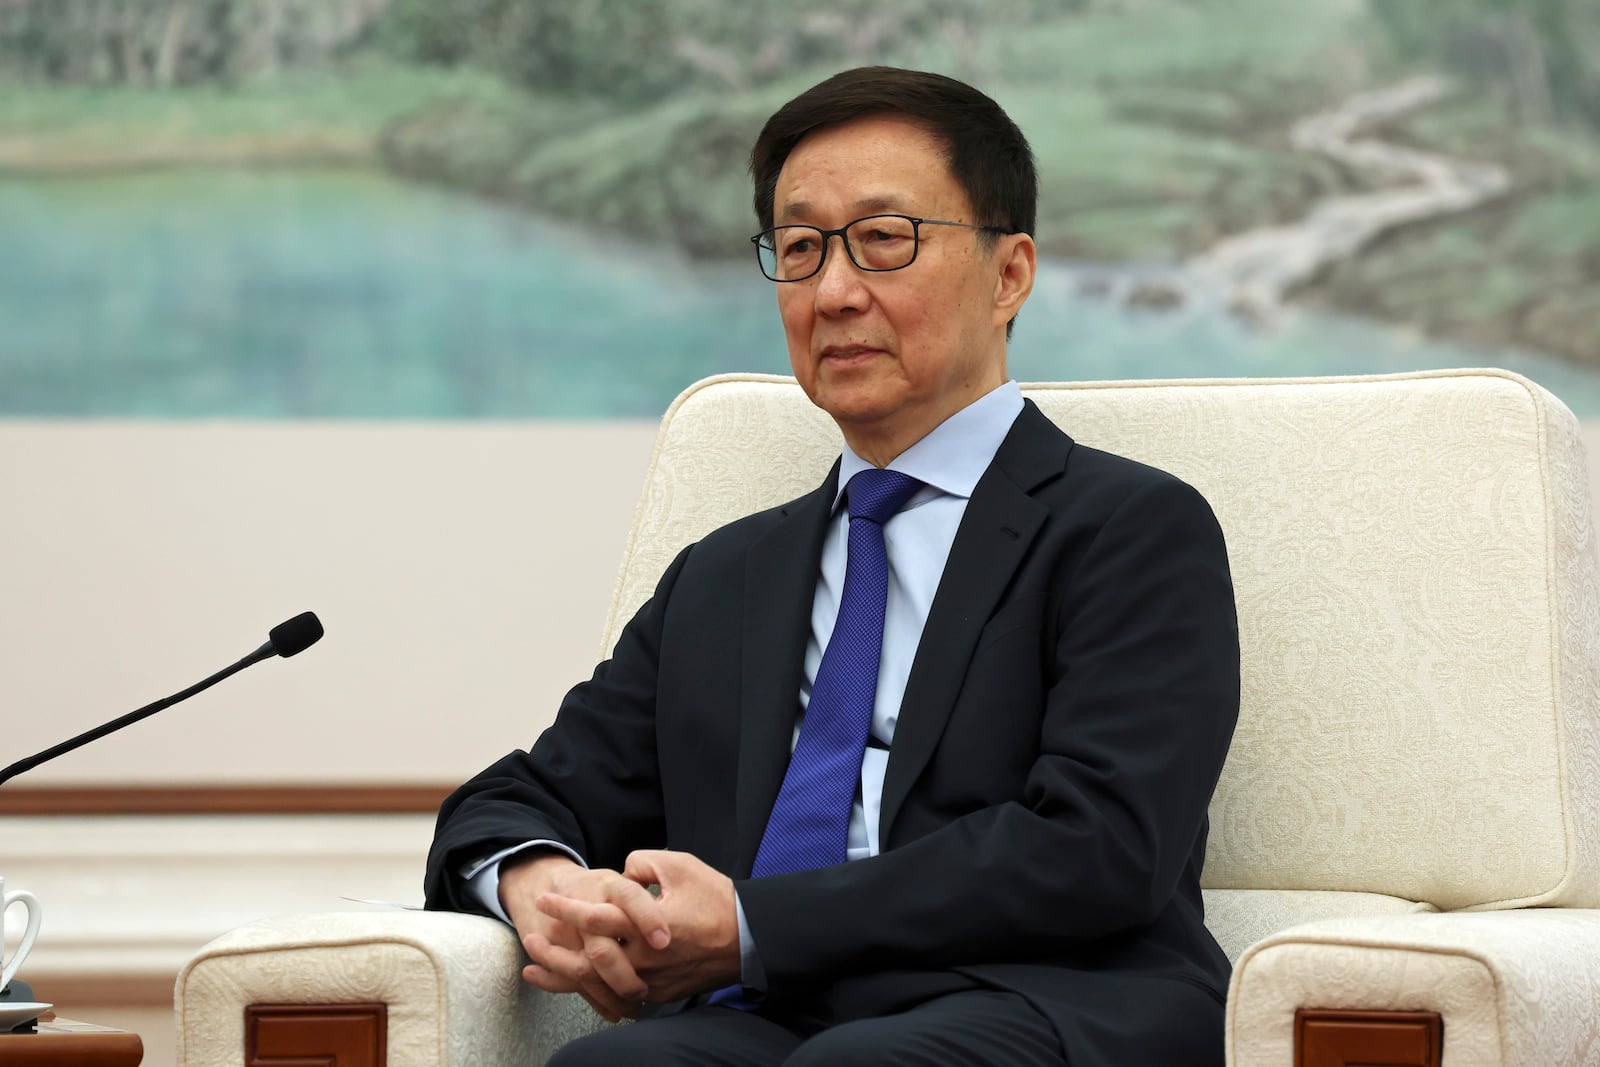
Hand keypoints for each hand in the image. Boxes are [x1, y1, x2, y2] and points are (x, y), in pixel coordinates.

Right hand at [499, 852, 669, 1021]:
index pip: (630, 897)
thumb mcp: (622, 877)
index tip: (663, 941)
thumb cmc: (595, 887)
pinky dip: (596, 1000)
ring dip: (612, 995)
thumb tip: (671, 920)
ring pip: (585, 971)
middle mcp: (585, 909)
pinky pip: (573, 982)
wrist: (538, 883)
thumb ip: (645, 888)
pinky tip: (616, 1011)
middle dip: (624, 976)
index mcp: (608, 886)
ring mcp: (566, 933)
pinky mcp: (552, 952)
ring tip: (635, 1007)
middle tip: (644, 991)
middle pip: (602, 948)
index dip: (647, 917)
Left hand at [536, 849, 740, 1002]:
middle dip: (554, 949)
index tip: (545, 898)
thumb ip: (643, 864)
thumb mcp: (681, 866)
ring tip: (537, 968)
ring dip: (563, 976)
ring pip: (598, 986)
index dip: (565, 908)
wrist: (749, 938)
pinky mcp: (659, 994)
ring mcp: (652, 981)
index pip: (595, 919)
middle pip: (587, 961)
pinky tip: (574, 983)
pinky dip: (590, 990)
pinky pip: (617, 996)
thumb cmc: (716, 899)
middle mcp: (646, 959)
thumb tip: (621, 874)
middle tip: (531, 937)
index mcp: (648, 926)